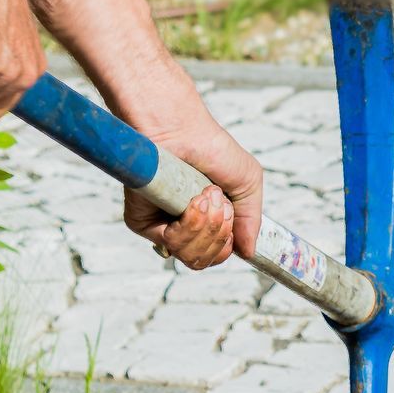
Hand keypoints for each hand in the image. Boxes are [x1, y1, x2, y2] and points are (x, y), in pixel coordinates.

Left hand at [123, 117, 263, 270]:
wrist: (181, 131)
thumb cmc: (211, 149)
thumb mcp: (247, 184)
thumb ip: (251, 221)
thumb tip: (249, 252)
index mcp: (205, 223)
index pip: (216, 257)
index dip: (226, 243)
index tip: (228, 213)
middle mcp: (182, 229)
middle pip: (203, 261)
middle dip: (219, 233)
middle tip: (216, 200)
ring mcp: (161, 226)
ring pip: (189, 256)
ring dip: (207, 227)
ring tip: (204, 195)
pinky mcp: (142, 222)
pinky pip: (170, 244)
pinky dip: (189, 223)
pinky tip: (191, 200)